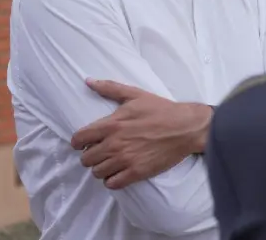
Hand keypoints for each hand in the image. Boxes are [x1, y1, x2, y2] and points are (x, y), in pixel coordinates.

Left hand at [70, 79, 211, 189]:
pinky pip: (112, 184)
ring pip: (97, 172)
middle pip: (86, 159)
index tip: (84, 143)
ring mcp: (125, 160)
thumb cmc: (161, 110)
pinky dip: (112, 180)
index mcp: (111, 125)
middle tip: (101, 152)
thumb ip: (110, 88)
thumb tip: (88, 81)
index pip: (79, 139)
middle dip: (91, 155)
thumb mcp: (136, 95)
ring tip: (110, 163)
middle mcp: (114, 144)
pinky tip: (119, 173)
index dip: (79, 142)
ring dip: (101, 168)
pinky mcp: (136, 172)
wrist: (187, 127)